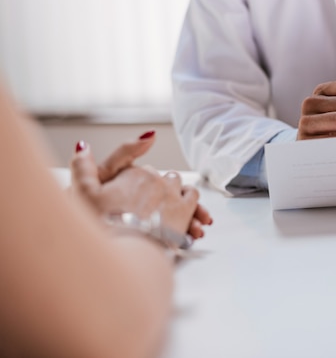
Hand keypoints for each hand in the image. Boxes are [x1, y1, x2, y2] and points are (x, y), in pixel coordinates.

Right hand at [70, 132, 211, 237]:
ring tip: (166, 214)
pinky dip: (192, 205)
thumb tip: (82, 146)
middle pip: (157, 178)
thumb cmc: (102, 225)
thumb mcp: (81, 194)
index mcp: (131, 173)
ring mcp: (171, 192)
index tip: (130, 197)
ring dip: (174, 196)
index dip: (132, 183)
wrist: (126, 250)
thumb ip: (82, 167)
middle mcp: (154, 179)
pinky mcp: (185, 208)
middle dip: (153, 190)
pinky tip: (185, 217)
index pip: (136, 170)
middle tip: (146, 211)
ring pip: (178, 185)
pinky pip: (193, 197)